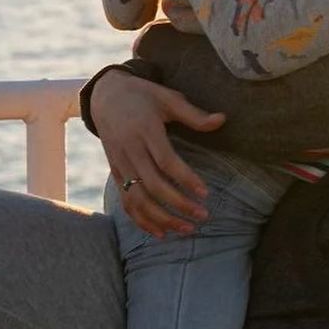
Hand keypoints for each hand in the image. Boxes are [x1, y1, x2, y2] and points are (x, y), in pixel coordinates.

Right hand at [91, 69, 225, 237]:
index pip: (166, 161)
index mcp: (145, 130)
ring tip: (186, 229)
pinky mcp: (115, 173)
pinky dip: (141, 220)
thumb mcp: (169, 97)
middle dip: (178, 204)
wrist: (105, 96)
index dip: (185, 179)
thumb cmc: (143, 95)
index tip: (205, 193)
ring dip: (161, 219)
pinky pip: (126, 201)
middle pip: (153, 185)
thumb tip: (223, 120)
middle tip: (203, 216)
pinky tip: (160, 232)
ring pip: (137, 199)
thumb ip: (194, 114)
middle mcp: (130, 150)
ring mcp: (120, 164)